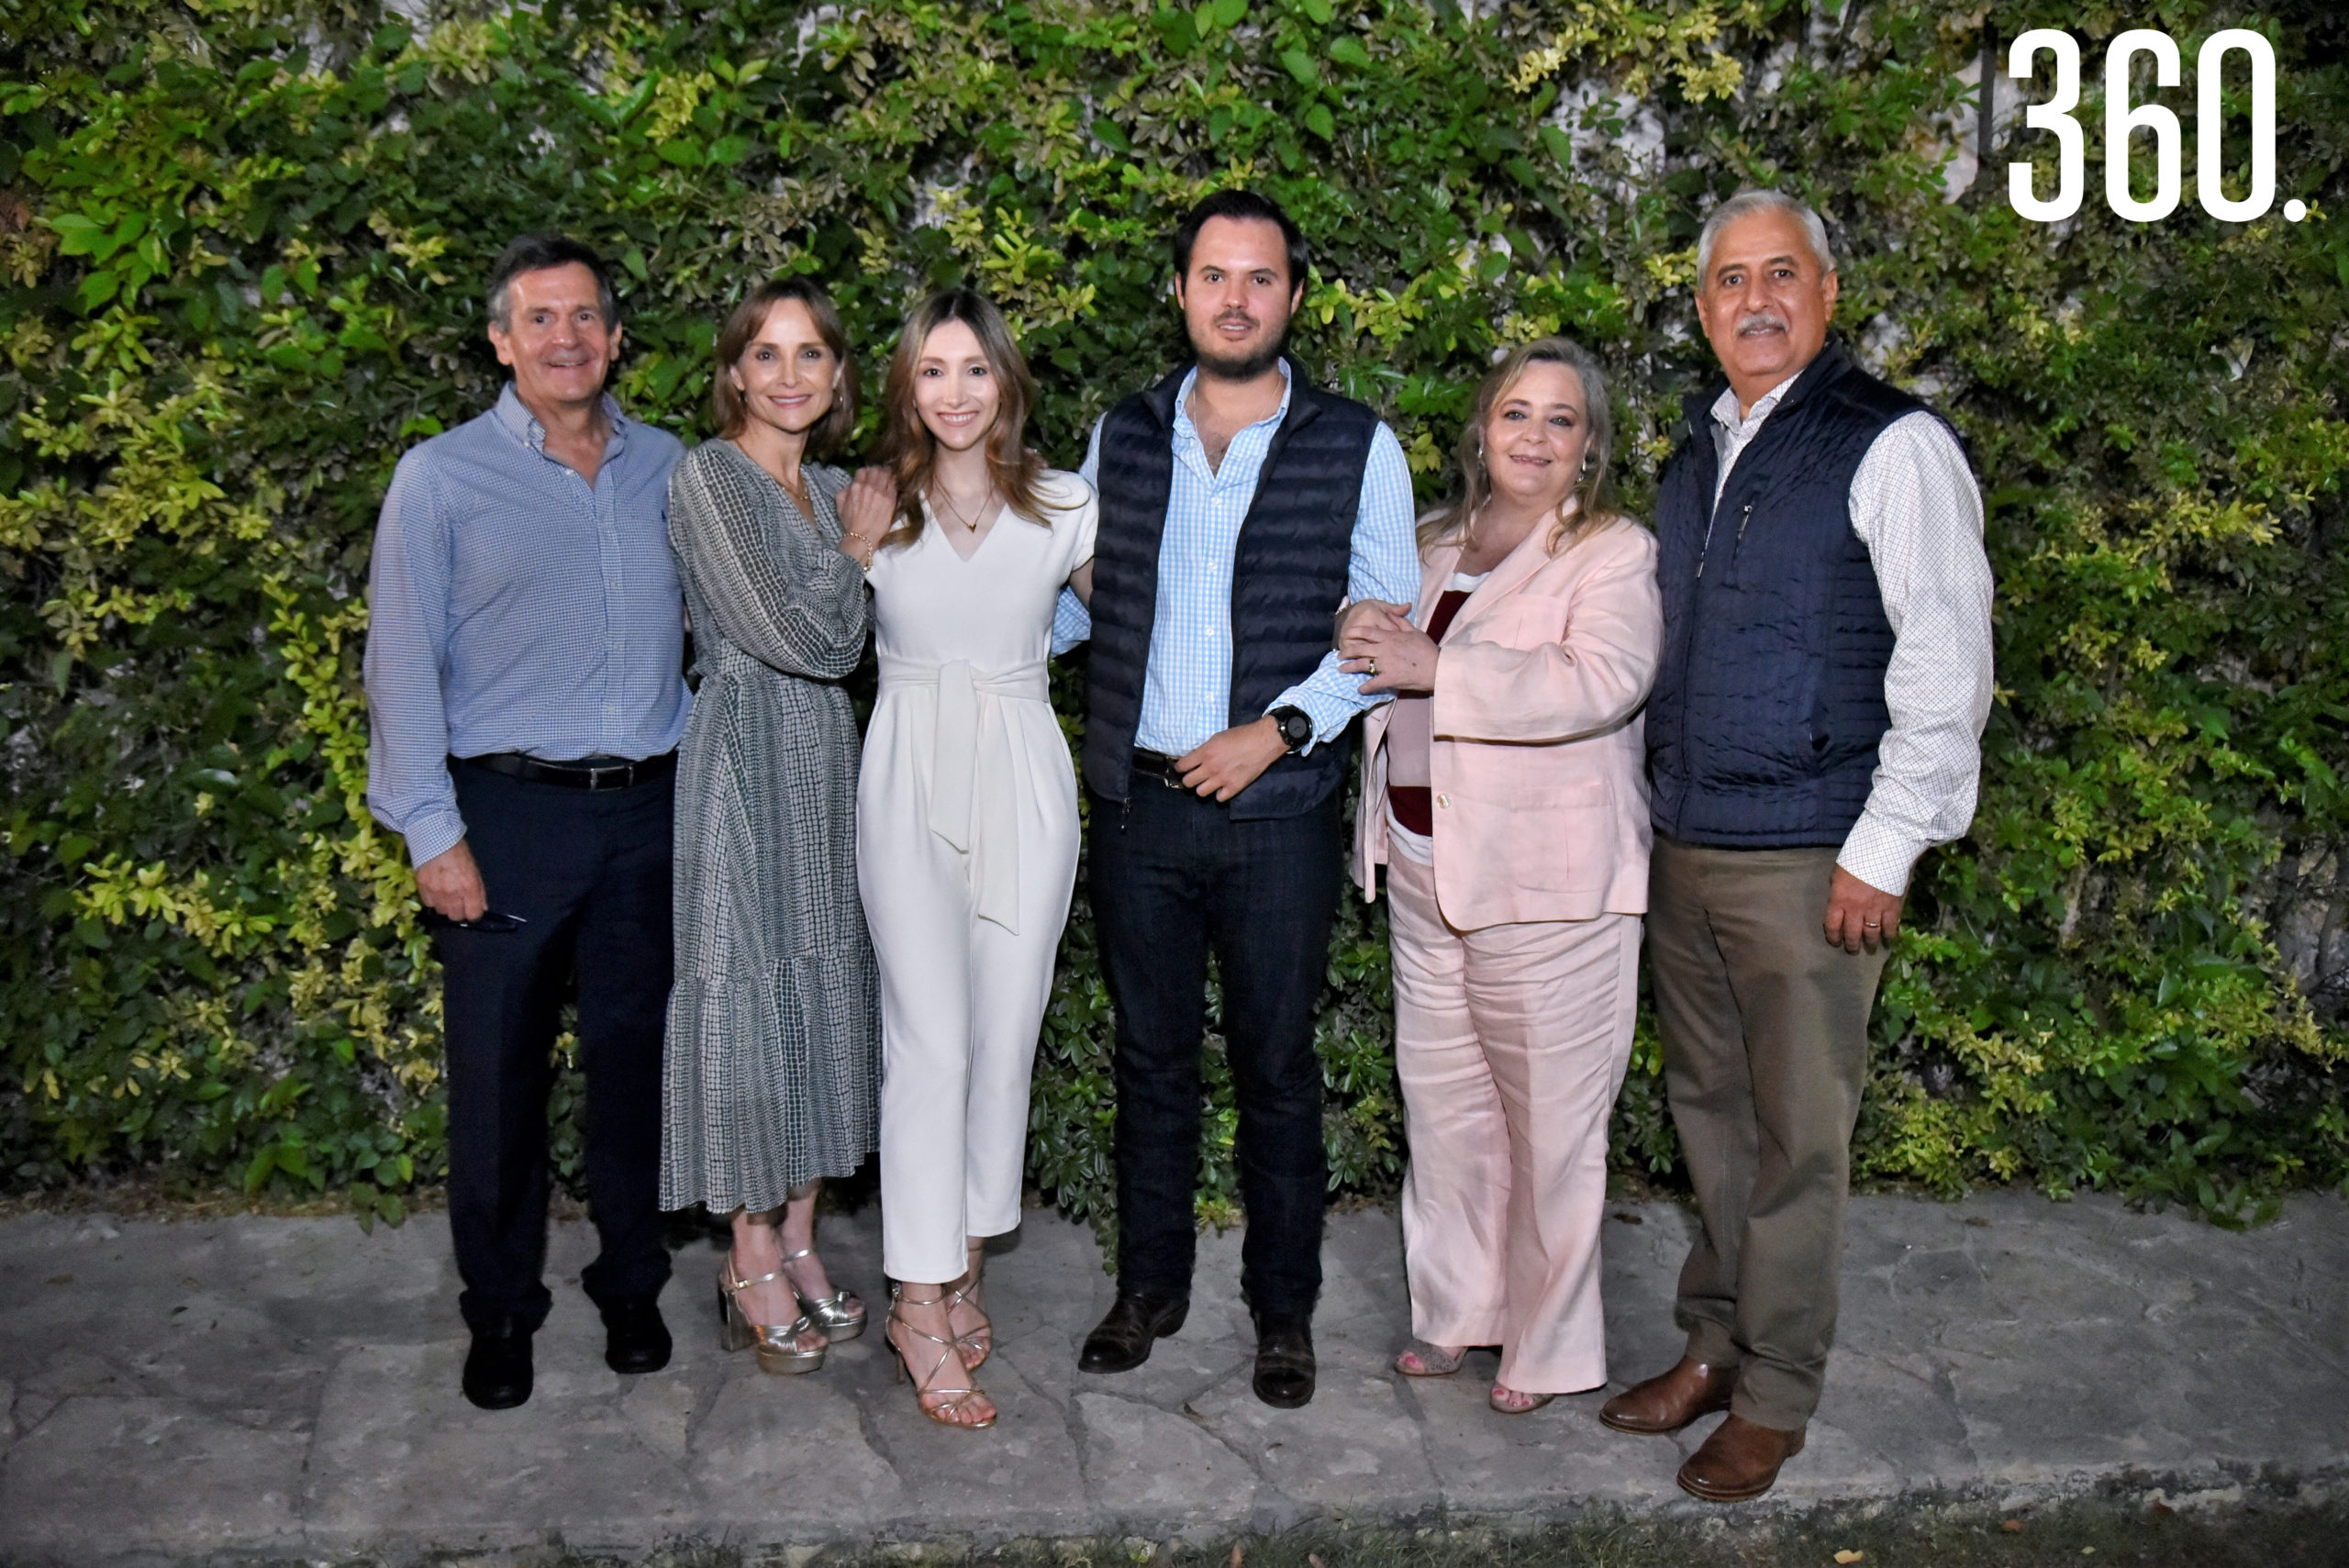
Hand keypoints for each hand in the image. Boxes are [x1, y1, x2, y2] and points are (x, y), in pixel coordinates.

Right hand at [416, 840, 487, 922]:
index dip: (473, 913)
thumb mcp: (474, 869)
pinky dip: (433, 900)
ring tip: (446, 894)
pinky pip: (429, 904)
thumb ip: (479, 891)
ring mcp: (436, 892)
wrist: (435, 838)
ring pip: (441, 911)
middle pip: (456, 916)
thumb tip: (482, 908)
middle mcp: (453, 893)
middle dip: (459, 911)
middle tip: (458, 901)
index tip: (471, 908)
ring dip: (445, 906)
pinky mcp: (422, 888)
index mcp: (469, 886)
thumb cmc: (458, 851)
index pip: (473, 914)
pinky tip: (436, 890)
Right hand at [837, 465, 895, 561]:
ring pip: (887, 474)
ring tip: (889, 477)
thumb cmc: (851, 524)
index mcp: (856, 487)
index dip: (867, 472)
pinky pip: (894, 484)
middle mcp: (869, 487)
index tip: (870, 475)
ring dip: (887, 474)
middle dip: (878, 471)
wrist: (862, 537)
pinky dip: (894, 482)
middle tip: (881, 475)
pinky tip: (894, 484)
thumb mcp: (840, 505)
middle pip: (876, 470)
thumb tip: (851, 485)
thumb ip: (845, 491)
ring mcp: (881, 493)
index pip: (864, 470)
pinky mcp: (890, 500)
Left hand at [1175, 715, 1291, 801]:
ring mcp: (1222, 779)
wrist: (1263, 741)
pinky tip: (1222, 787)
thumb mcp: (1217, 737)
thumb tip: (1195, 759)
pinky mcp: (1234, 787)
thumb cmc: (1241, 735)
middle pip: (1188, 782)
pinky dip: (1219, 794)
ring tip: (1208, 783)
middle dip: (1188, 779)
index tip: (1181, 768)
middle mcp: (1211, 767)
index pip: (1182, 766)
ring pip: (1200, 792)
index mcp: (1205, 752)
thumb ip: (1205, 749)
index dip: (1179, 768)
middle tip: (1194, 776)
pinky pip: (1219, 798)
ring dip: (1202, 788)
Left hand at [1338, 604, 1438, 695]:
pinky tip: (1360, 689)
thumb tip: (1392, 614)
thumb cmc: (1427, 648)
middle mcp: (1384, 649)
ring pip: (1362, 665)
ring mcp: (1385, 665)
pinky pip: (1373, 683)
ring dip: (1350, 667)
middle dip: (1347, 651)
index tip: (1346, 634)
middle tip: (1339, 655)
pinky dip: (1365, 687)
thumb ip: (1401, 622)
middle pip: (1360, 648)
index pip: (1367, 632)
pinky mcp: (1389, 679)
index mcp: (1390, 637)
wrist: (1436, 667)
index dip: (1354, 632)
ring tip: (1341, 670)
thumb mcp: (1414, 631)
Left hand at [1823, 864, 1902, 953]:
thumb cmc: (1857, 857)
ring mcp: (1875, 909)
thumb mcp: (1838, 873)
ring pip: (1871, 933)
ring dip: (1870, 943)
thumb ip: (1838, 891)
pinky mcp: (1893, 907)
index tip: (1835, 942)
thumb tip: (1839, 902)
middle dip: (1852, 944)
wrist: (1884, 849)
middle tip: (1853, 950)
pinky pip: (1890, 927)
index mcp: (1839, 899)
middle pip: (1852, 934)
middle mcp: (1855, 909)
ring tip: (1870, 947)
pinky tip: (1888, 939)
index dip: (1833, 937)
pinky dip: (1889, 935)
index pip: (1832, 926)